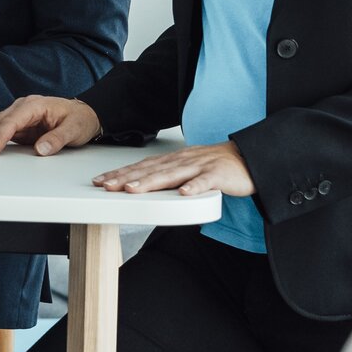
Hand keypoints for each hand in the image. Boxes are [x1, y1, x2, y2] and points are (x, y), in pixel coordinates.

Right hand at [0, 95, 100, 157]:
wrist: (85, 115)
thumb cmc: (80, 120)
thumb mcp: (74, 130)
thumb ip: (57, 139)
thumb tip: (40, 149)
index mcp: (35, 105)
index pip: (12, 120)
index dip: (0, 136)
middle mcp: (24, 107)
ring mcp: (20, 114)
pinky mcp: (19, 124)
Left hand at [94, 140, 253, 197]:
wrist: (249, 158)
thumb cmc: (216, 166)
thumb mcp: (187, 168)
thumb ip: (168, 176)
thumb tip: (141, 186)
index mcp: (174, 160)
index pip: (143, 166)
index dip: (121, 173)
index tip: (101, 181)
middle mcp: (183, 160)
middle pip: (151, 170)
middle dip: (127, 178)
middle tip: (107, 186)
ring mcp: (201, 166)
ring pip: (172, 175)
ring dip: (151, 182)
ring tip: (132, 189)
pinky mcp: (218, 175)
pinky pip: (205, 182)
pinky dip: (194, 187)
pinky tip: (184, 193)